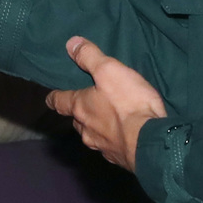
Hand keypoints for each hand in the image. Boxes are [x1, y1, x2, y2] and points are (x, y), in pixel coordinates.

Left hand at [47, 37, 165, 171]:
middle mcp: (86, 130)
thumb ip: (90, 56)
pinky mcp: (119, 158)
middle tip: (87, 103)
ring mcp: (102, 147)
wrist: (151, 143)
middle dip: (79, 112)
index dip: (54, 97)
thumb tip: (71, 43)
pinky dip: (114, 140)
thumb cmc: (128, 104)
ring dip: (97, 127)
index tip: (51, 97)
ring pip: (92, 135)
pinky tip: (124, 136)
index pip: (59, 102)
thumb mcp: (110, 71)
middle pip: (76, 120)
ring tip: (107, 119)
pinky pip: (111, 147)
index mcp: (80, 108)